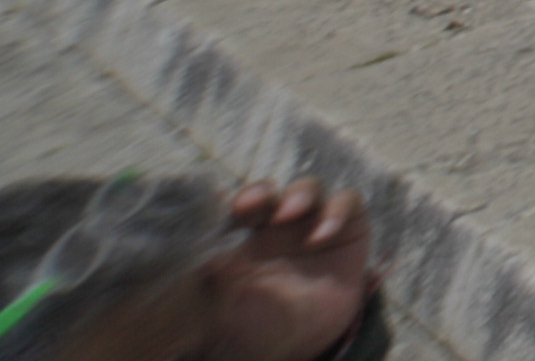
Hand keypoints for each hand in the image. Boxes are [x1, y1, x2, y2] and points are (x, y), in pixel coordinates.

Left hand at [209, 178, 374, 360]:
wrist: (294, 350)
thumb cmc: (250, 326)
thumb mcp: (220, 300)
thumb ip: (206, 269)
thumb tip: (185, 238)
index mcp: (245, 236)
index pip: (240, 204)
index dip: (236, 199)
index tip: (231, 209)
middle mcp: (278, 225)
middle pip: (274, 190)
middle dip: (265, 191)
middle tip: (257, 205)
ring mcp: (314, 225)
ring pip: (311, 189)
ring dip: (301, 193)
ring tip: (292, 213)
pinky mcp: (348, 230)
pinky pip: (349, 203)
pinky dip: (337, 210)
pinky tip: (323, 234)